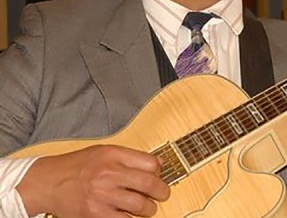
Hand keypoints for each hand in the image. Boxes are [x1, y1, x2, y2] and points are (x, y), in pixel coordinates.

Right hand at [17, 145, 169, 217]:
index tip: (159, 175)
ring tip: (147, 207)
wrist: (47, 183)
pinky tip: (129, 215)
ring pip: (140, 205)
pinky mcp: (95, 214)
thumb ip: (130, 156)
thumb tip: (159, 164)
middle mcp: (108, 173)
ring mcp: (101, 196)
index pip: (150, 163)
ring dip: (149, 208)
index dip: (159, 171)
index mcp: (112, 155)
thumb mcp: (104, 151)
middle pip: (149, 184)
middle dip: (162, 191)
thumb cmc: (77, 166)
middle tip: (162, 194)